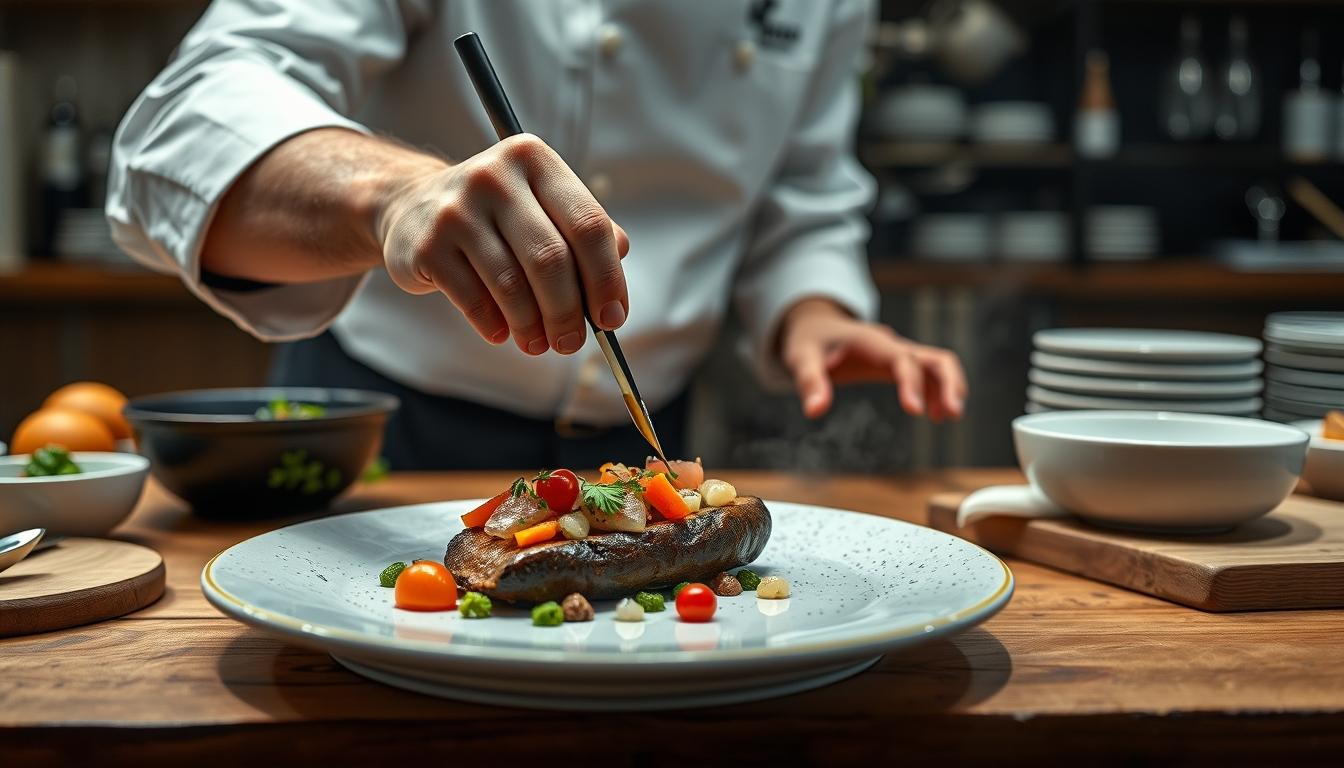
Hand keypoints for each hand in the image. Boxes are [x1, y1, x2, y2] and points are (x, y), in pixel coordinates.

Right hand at [376, 133, 629, 354]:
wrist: (412, 206)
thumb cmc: (496, 215)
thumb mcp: (543, 206)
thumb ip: (586, 236)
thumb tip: (613, 297)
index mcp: (534, 159)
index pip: (588, 223)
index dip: (607, 278)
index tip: (613, 319)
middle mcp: (495, 176)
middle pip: (551, 258)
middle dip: (568, 311)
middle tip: (572, 343)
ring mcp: (456, 209)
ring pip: (512, 284)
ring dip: (532, 326)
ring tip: (538, 344)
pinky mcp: (427, 245)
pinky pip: (474, 300)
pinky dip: (494, 325)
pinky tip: (502, 332)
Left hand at [779, 298, 967, 420]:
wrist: (815, 326)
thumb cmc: (808, 341)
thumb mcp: (800, 358)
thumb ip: (809, 382)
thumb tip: (814, 411)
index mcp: (871, 342)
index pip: (902, 360)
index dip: (912, 383)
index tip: (915, 411)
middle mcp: (892, 345)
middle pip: (936, 358)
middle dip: (949, 383)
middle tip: (953, 414)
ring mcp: (899, 354)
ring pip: (938, 365)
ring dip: (950, 388)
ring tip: (948, 418)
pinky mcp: (899, 364)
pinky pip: (928, 375)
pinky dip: (938, 392)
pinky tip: (936, 415)